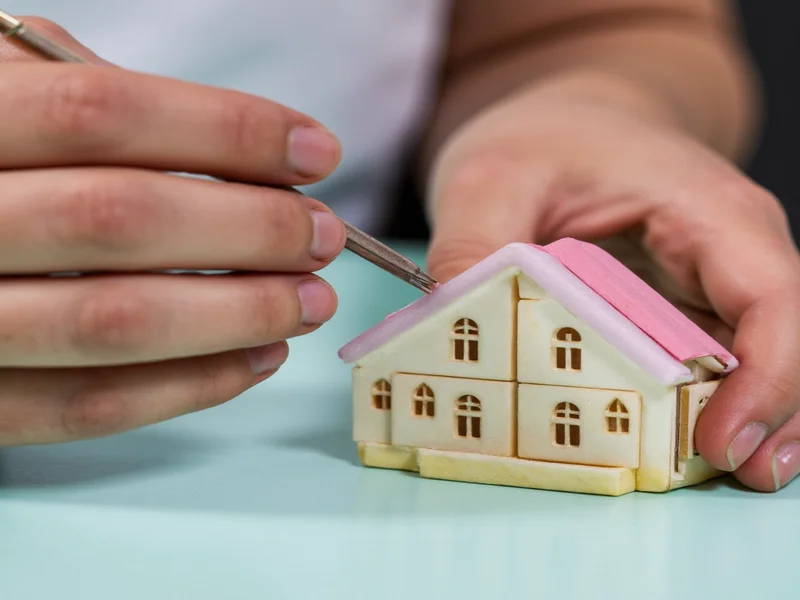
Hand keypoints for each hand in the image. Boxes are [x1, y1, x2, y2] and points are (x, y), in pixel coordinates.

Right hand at [0, 18, 344, 445]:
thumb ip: (80, 96)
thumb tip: (243, 143)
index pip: (102, 113)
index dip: (226, 130)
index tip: (314, 150)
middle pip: (122, 219)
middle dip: (251, 227)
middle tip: (322, 234)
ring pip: (117, 322)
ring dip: (242, 313)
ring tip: (311, 299)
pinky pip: (92, 406)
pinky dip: (194, 386)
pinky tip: (259, 358)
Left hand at [426, 74, 799, 491]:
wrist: (563, 123)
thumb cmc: (543, 139)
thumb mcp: (489, 177)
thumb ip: (470, 246)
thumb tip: (452, 325)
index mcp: (705, 208)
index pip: (772, 295)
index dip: (766, 376)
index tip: (719, 442)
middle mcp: (730, 251)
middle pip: (784, 340)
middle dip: (771, 415)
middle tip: (736, 474)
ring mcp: (712, 285)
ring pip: (759, 361)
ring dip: (750, 421)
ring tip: (721, 473)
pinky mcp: (685, 311)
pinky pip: (712, 367)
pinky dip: (704, 410)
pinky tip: (681, 445)